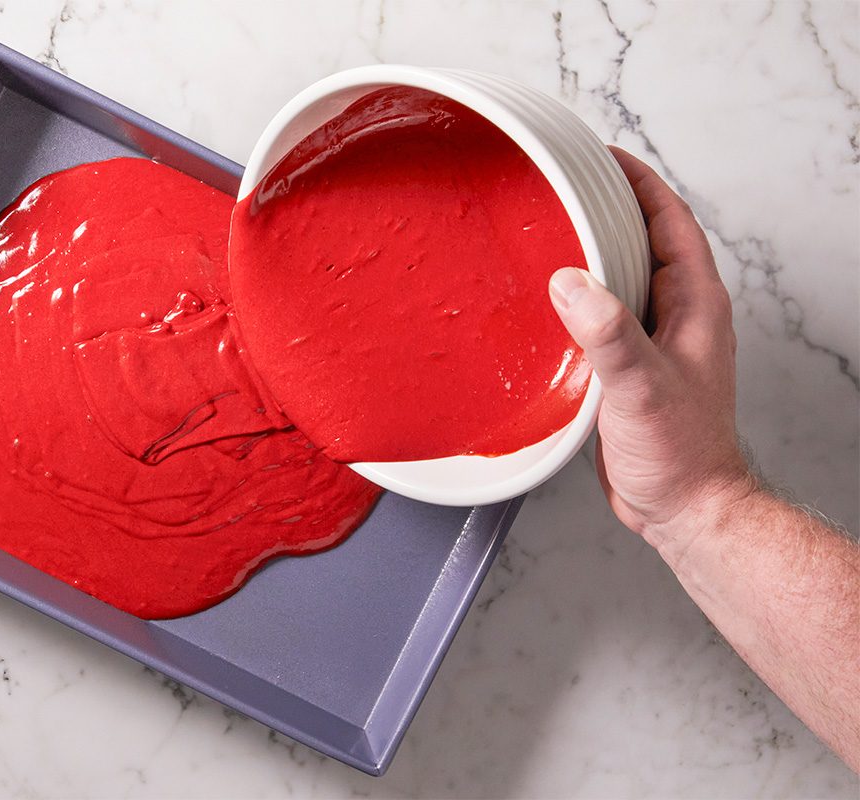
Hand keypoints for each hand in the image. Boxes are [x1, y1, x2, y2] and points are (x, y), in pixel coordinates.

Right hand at [548, 147, 756, 557]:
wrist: (684, 508)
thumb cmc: (680, 454)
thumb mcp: (642, 386)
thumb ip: (608, 333)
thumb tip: (570, 282)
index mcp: (695, 305)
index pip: (671, 221)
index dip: (639, 183)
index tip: (602, 157)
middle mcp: (677, 316)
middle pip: (644, 242)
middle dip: (606, 210)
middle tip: (562, 189)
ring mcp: (653, 342)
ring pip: (620, 280)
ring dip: (588, 256)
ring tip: (545, 237)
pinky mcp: (628, 369)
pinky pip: (601, 317)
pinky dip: (574, 301)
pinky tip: (543, 308)